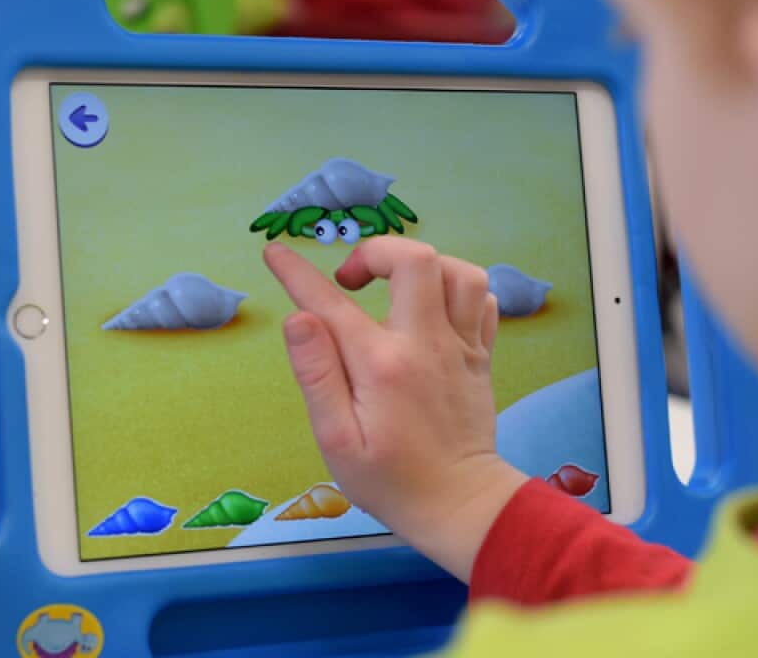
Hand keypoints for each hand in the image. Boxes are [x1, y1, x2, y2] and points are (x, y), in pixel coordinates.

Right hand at [264, 238, 527, 581]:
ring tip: (395, 290)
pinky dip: (455, 290)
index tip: (276, 255)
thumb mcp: (337, 440)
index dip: (297, 272)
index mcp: (382, 364)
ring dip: (423, 268)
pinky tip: (431, 309)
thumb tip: (298, 318)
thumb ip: (317, 374)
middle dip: (376, 252)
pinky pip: (481, 298)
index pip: (331, 301)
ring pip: (458, 271)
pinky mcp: (481, 356)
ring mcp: (460, 346)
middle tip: (351, 281)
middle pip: (415, 259)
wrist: (459, 505)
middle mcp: (426, 344)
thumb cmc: (389, 480)